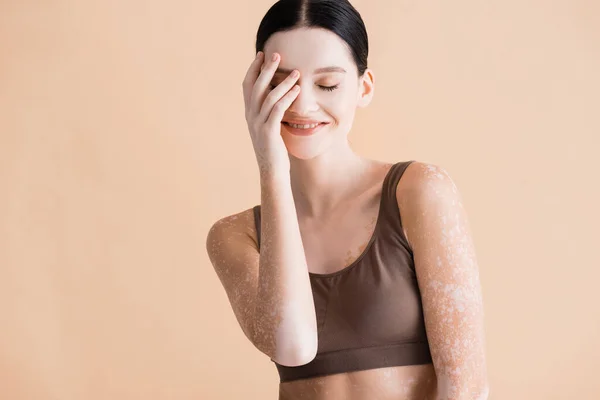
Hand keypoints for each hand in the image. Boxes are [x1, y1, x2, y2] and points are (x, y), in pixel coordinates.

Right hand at [242, 51, 300, 177]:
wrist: (272, 172)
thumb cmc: (274, 150)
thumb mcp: (269, 128)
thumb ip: (269, 113)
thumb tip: (277, 98)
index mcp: (249, 114)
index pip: (247, 85)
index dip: (253, 69)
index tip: (261, 55)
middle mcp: (251, 117)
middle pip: (255, 86)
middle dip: (266, 68)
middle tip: (276, 54)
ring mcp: (258, 124)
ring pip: (268, 96)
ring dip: (283, 81)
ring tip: (296, 72)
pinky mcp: (269, 132)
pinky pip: (277, 109)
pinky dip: (287, 97)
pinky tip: (297, 89)